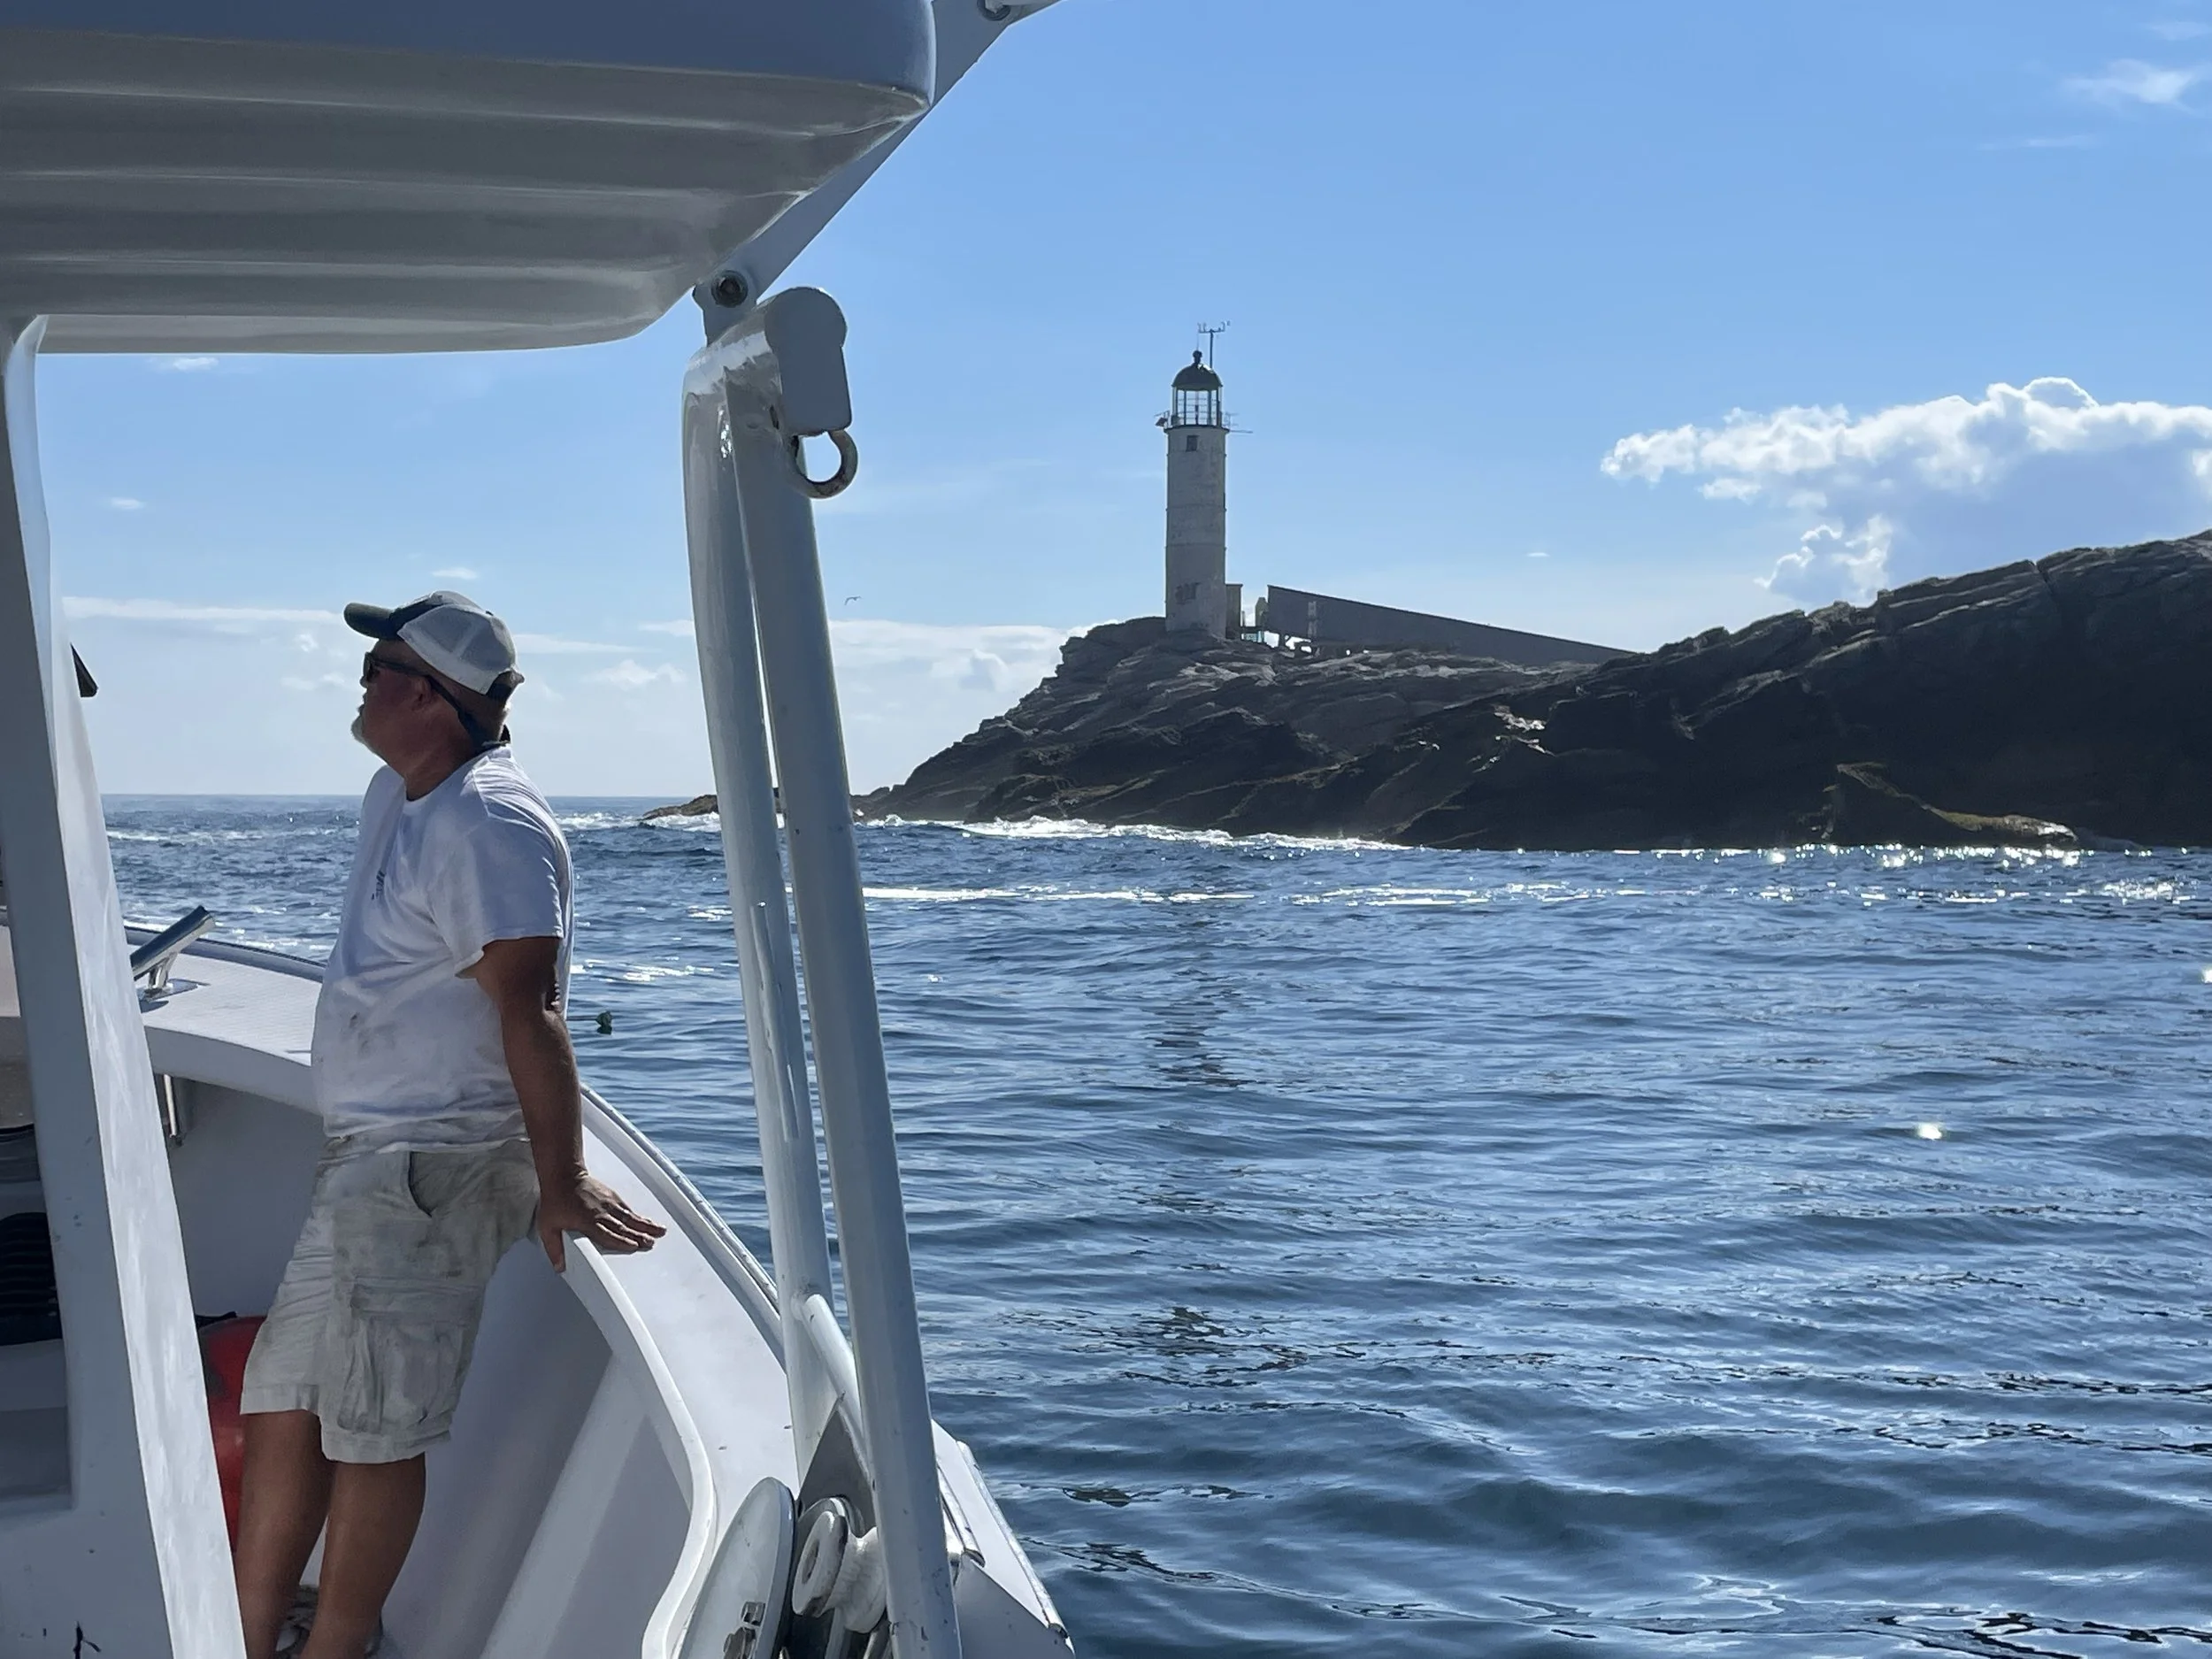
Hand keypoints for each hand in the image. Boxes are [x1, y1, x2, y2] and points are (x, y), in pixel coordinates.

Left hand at [536, 1171, 666, 1271]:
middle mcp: (601, 1212)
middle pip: (623, 1226)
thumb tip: (559, 1266)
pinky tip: (646, 1221)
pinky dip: (639, 1215)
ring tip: (659, 1231)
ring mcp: (608, 1203)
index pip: (607, 1233)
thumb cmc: (556, 1199)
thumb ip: (554, 1248)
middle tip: (651, 1243)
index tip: (634, 1246)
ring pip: (630, 1216)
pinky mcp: (611, 1197)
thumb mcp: (548, 1226)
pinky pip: (628, 1209)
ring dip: (645, 1225)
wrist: (564, 1174)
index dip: (621, 1241)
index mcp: (587, 1221)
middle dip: (639, 1235)